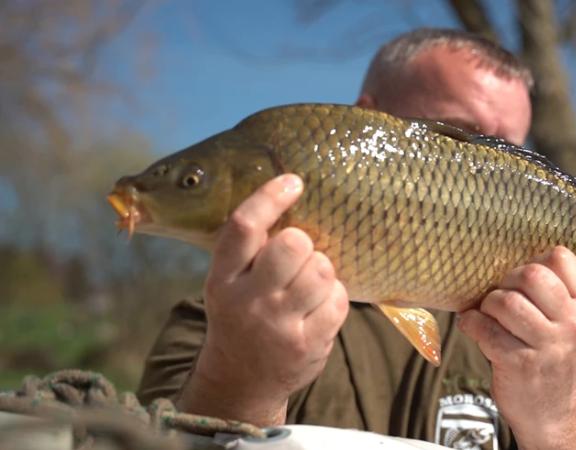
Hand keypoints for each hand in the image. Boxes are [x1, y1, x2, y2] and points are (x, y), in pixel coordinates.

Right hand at [177, 174, 349, 425]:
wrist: (241, 380)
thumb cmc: (242, 316)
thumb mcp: (229, 283)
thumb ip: (249, 250)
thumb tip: (289, 195)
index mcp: (222, 278)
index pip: (243, 227)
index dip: (270, 197)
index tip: (293, 181)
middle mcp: (247, 301)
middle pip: (292, 245)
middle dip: (303, 242)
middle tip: (298, 256)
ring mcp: (278, 325)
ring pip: (321, 269)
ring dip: (322, 270)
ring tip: (309, 284)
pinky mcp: (308, 344)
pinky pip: (338, 299)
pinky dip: (335, 296)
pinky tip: (319, 306)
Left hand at [458, 246, 575, 448]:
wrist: (555, 413)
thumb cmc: (552, 358)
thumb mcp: (567, 323)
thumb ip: (550, 294)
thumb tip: (504, 260)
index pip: (562, 258)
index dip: (534, 260)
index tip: (522, 279)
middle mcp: (571, 323)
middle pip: (531, 275)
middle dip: (506, 281)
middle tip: (499, 297)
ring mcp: (547, 345)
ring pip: (506, 302)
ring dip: (487, 305)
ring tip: (487, 315)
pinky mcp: (519, 364)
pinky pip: (485, 330)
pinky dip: (470, 324)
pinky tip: (472, 327)